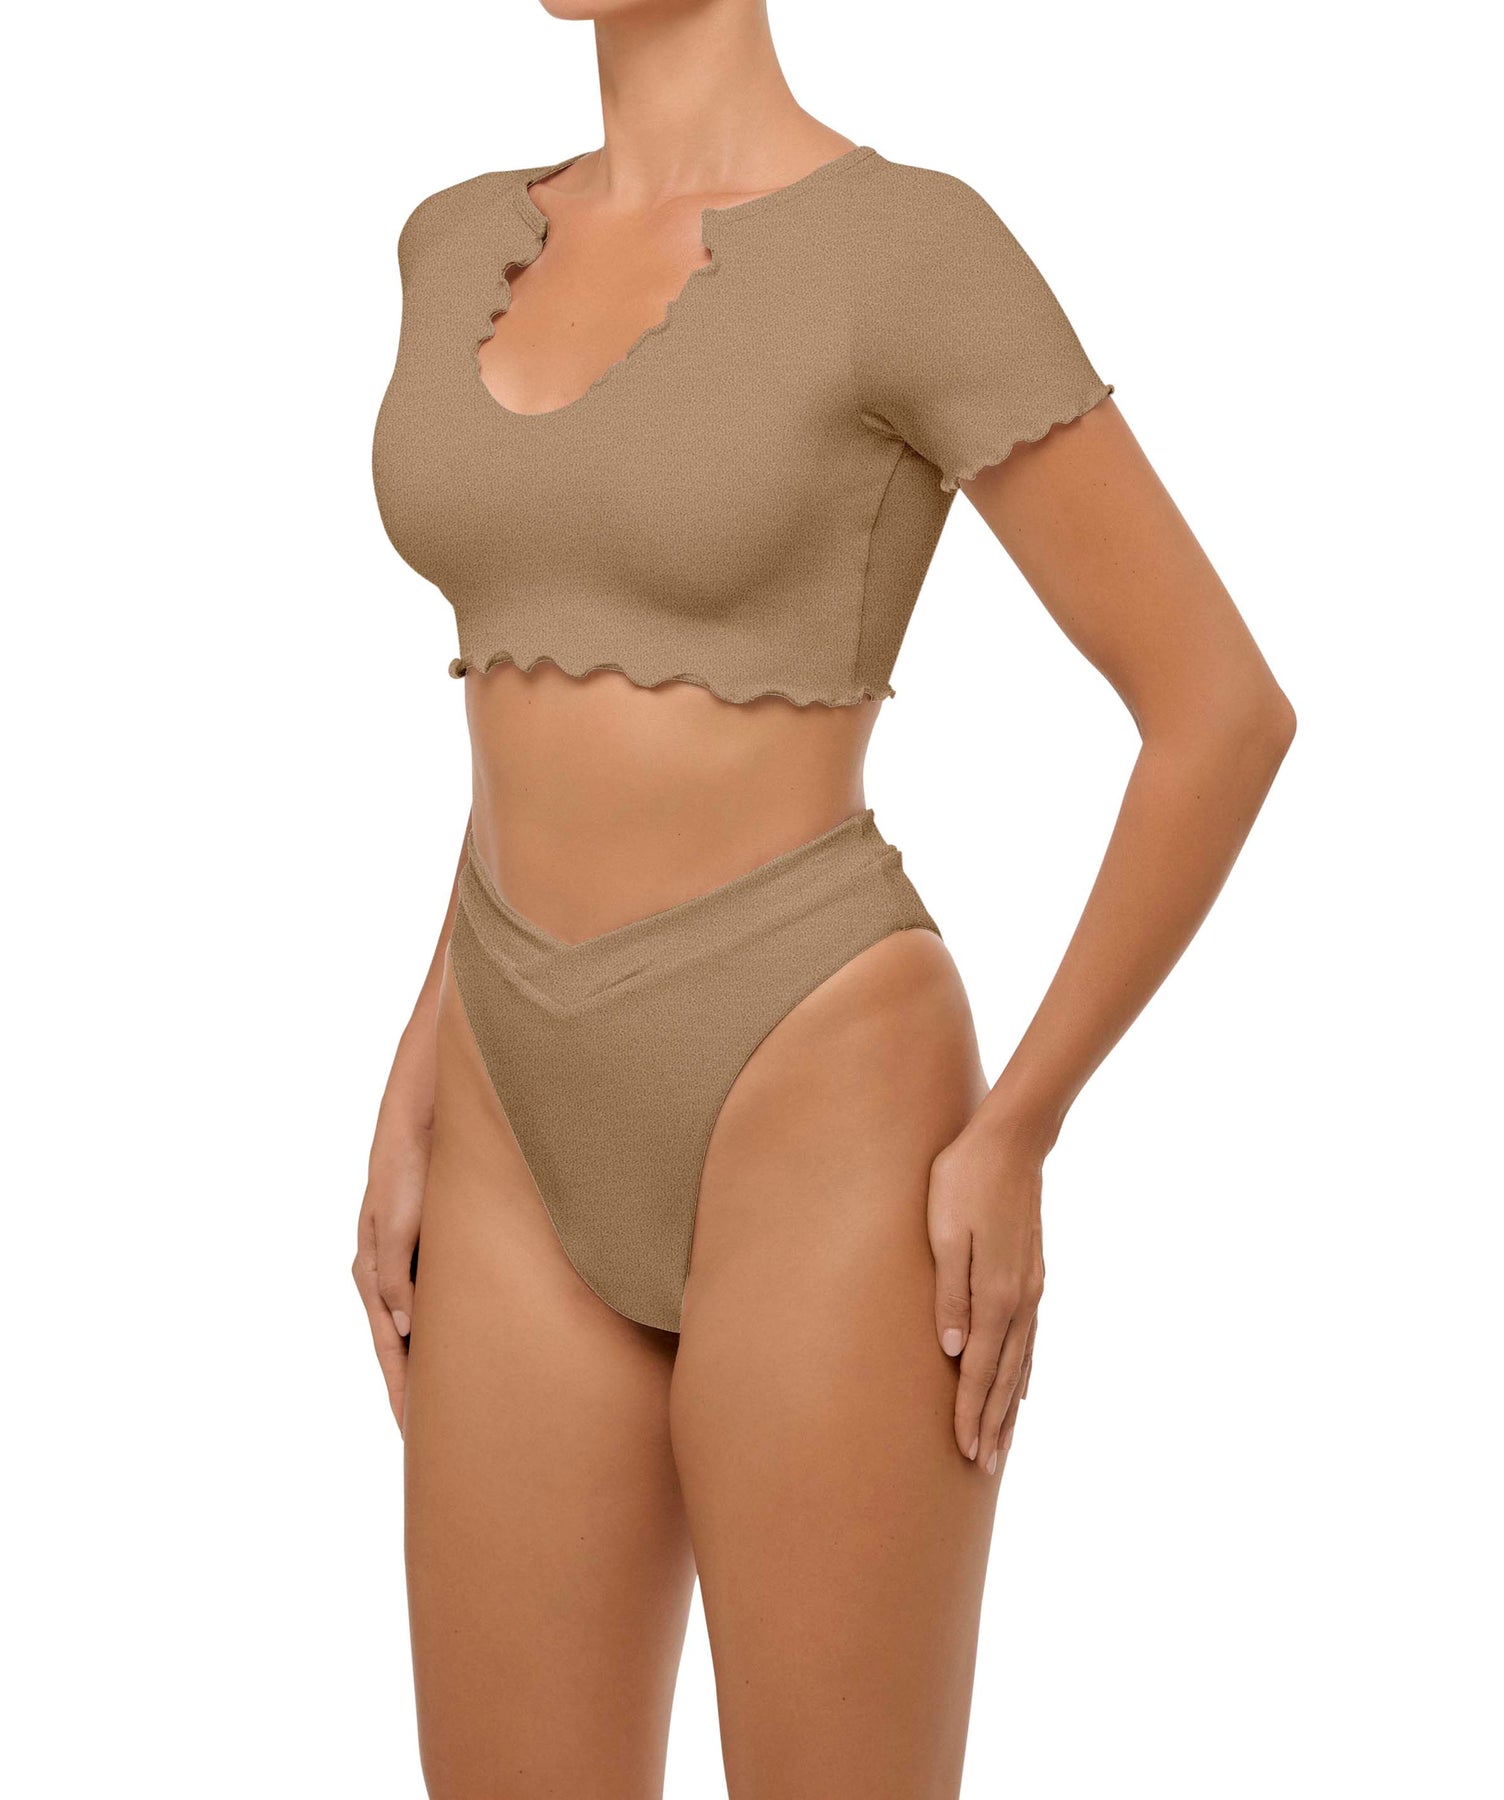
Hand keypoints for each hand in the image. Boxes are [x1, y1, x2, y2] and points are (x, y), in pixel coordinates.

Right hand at [352, 1105, 429, 1431]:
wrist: (425, 1110)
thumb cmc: (408, 1159)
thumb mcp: (397, 1217)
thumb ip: (396, 1272)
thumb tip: (402, 1328)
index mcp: (372, 1271)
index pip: (389, 1349)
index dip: (401, 1394)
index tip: (414, 1438)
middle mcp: (388, 1272)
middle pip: (403, 1347)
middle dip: (417, 1391)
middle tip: (439, 1441)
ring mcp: (408, 1259)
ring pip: (422, 1326)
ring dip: (434, 1362)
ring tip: (458, 1403)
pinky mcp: (431, 1243)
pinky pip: (437, 1298)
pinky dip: (446, 1328)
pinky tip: (468, 1342)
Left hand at [927, 1119, 1044, 1474]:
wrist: (1011, 1141)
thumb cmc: (964, 1180)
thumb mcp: (945, 1231)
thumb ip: (949, 1292)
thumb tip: (952, 1351)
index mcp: (996, 1293)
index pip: (979, 1368)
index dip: (971, 1412)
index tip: (965, 1452)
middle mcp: (1020, 1299)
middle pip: (1005, 1376)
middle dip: (995, 1422)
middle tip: (986, 1466)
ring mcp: (1031, 1288)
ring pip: (1022, 1361)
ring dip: (1011, 1404)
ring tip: (1004, 1440)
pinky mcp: (1032, 1274)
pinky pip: (1030, 1338)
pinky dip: (1025, 1370)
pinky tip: (1023, 1385)